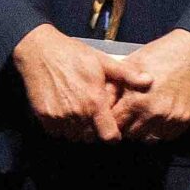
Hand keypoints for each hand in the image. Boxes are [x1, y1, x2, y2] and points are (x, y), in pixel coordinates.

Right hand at [12, 23, 149, 143]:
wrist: (39, 51)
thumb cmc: (73, 54)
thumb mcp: (103, 61)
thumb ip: (127, 75)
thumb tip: (149, 81)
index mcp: (95, 102)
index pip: (109, 136)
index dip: (113, 135)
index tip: (111, 129)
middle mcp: (78, 113)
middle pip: (90, 138)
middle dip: (94, 131)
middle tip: (92, 115)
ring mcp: (59, 116)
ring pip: (73, 136)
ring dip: (77, 130)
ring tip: (78, 113)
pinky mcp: (44, 117)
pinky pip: (56, 132)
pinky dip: (61, 127)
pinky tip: (64, 111)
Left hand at [112, 28, 189, 141]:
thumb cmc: (157, 56)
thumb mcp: (128, 67)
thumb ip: (112, 88)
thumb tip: (96, 106)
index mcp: (136, 101)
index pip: (114, 126)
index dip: (109, 122)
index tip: (109, 118)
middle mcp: (153, 114)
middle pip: (129, 135)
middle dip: (125, 126)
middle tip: (127, 114)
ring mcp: (170, 119)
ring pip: (147, 139)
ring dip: (142, 130)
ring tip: (142, 115)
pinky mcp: (183, 121)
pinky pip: (165, 137)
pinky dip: (159, 130)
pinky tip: (157, 116)